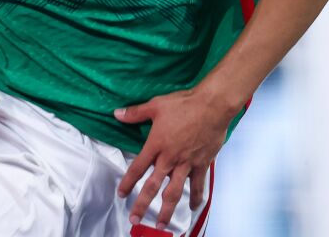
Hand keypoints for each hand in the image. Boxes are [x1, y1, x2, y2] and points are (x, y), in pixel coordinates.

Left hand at [115, 87, 230, 228]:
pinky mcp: (201, 164)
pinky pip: (198, 185)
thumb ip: (135, 113)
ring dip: (167, 210)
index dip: (128, 182)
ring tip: (161, 225)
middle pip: (152, 186)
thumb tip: (116, 114)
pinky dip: (196, 198)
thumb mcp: (156, 105)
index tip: (121, 194)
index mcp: (156, 145)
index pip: (137, 167)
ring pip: (174, 191)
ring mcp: (186, 163)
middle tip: (134, 218)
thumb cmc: (183, 103)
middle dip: (142, 204)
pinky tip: (194, 208)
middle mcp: (169, 158)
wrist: (212, 106)